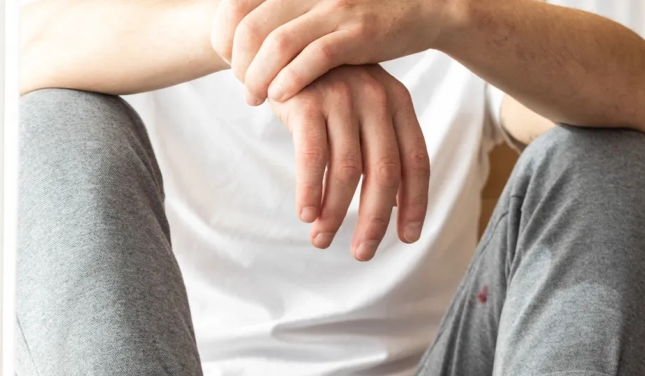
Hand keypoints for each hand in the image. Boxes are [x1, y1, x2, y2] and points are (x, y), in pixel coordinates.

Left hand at [212, 0, 445, 104]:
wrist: (420, 6)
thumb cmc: (361, 15)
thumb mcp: (317, 9)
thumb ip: (286, 19)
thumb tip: (246, 42)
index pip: (238, 5)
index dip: (224, 36)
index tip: (229, 63)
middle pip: (250, 27)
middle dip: (239, 65)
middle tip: (245, 89)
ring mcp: (334, 9)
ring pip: (277, 44)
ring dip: (258, 78)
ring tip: (256, 98)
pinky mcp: (357, 34)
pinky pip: (314, 57)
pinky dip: (290, 80)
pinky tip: (281, 97)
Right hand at [269, 64, 428, 259]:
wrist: (282, 53)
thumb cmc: (327, 94)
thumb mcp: (362, 114)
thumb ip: (380, 151)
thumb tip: (392, 209)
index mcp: (398, 104)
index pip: (416, 161)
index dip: (414, 204)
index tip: (408, 237)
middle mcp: (376, 99)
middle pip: (385, 173)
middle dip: (374, 220)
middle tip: (363, 252)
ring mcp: (343, 98)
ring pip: (347, 171)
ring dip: (334, 213)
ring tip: (321, 240)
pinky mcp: (308, 102)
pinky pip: (313, 158)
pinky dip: (310, 191)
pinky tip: (306, 215)